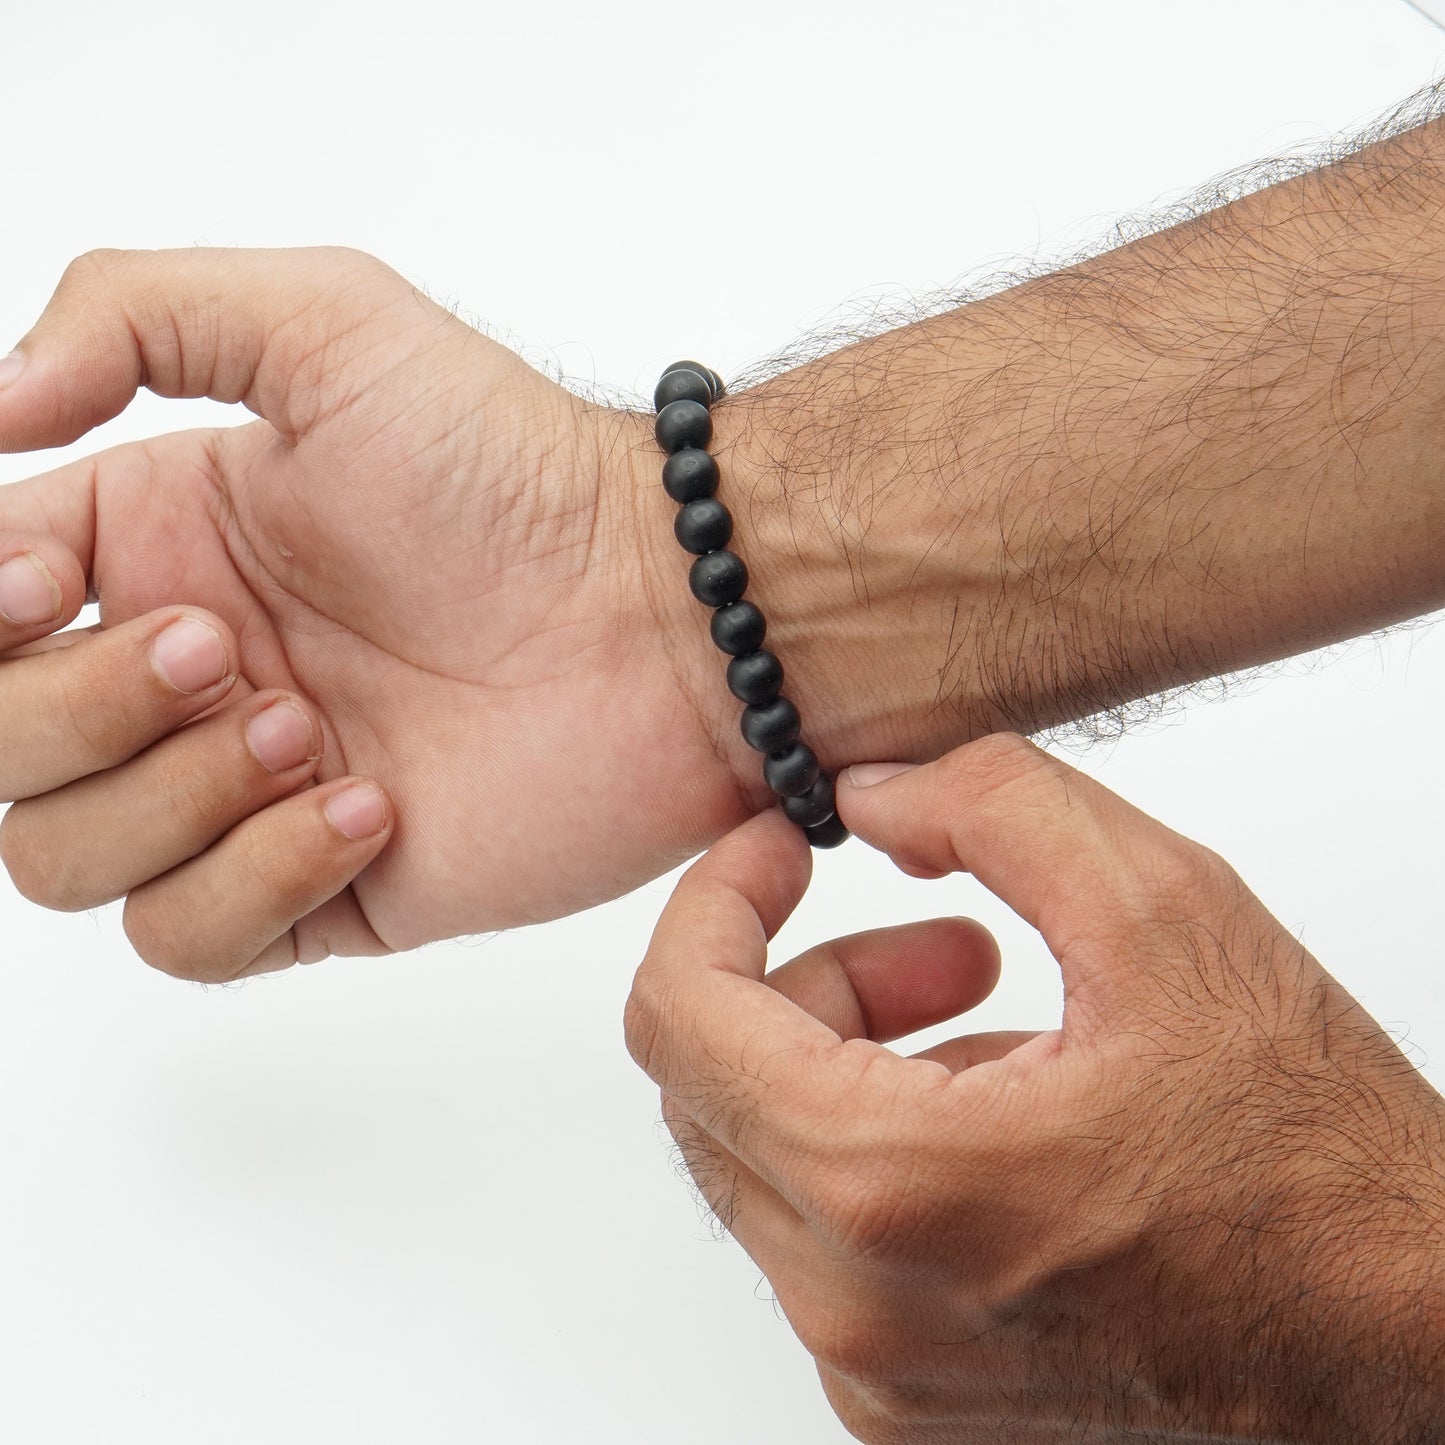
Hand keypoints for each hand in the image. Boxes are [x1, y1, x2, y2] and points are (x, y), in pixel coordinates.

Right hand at [0, 247, 736, 979]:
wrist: (666, 614)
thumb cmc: (515, 470)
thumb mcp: (328, 324)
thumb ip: (134, 315)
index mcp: (161, 547)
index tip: (61, 583)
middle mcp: (188, 676)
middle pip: (4, 749)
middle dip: (84, 707)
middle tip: (228, 649)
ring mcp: (245, 793)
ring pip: (66, 859)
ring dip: (164, 798)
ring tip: (302, 726)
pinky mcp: (324, 887)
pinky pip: (192, 937)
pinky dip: (252, 880)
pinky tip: (368, 804)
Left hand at [625, 735, 1444, 1442]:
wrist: (1414, 1341)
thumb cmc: (1313, 1156)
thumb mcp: (1164, 909)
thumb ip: (988, 805)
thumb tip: (869, 796)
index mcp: (890, 1188)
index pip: (677, 1017)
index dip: (714, 902)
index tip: (775, 854)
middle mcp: (857, 1308)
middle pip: (714, 1086)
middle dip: (806, 978)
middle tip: (940, 940)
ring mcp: (879, 1375)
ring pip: (768, 1160)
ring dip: (853, 1061)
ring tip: (995, 1019)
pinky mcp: (912, 1406)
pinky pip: (827, 1240)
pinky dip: (880, 1148)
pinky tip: (1008, 1114)